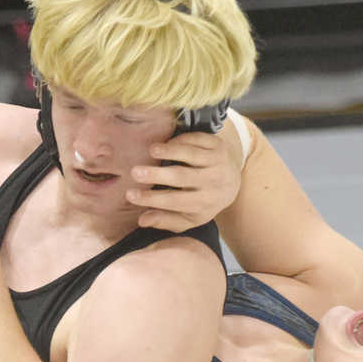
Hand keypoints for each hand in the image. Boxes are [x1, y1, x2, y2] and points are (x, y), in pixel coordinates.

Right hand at [126, 127, 243, 232]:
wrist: (232, 182)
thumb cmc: (201, 201)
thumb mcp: (188, 217)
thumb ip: (165, 220)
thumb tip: (142, 220)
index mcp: (204, 203)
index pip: (175, 202)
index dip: (151, 199)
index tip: (130, 195)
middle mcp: (213, 183)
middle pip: (182, 177)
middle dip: (157, 175)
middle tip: (135, 172)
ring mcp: (217, 163)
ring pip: (191, 155)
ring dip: (170, 151)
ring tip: (151, 150)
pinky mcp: (218, 146)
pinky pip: (197, 140)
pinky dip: (180, 140)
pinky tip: (167, 143)